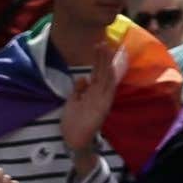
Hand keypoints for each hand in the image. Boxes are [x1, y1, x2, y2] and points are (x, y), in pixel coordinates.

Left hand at [58, 41, 123, 160]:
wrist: (75, 141)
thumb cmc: (73, 123)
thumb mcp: (73, 103)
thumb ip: (78, 91)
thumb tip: (83, 77)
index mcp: (92, 93)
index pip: (97, 73)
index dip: (97, 60)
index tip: (98, 46)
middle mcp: (99, 94)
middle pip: (102, 72)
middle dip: (103, 57)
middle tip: (102, 41)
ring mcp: (102, 99)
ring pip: (106, 77)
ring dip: (106, 63)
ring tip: (106, 49)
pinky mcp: (103, 106)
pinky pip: (108, 90)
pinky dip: (110, 79)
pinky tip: (110, 68)